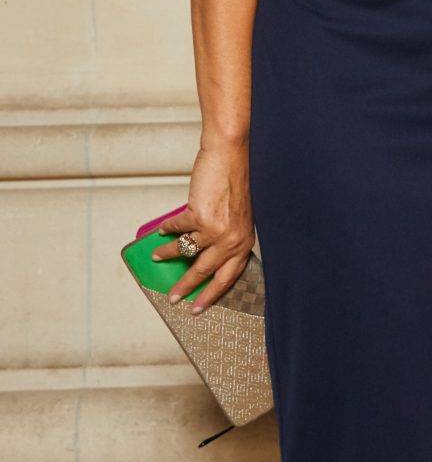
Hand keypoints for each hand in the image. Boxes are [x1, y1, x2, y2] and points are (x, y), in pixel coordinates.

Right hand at [152, 139, 255, 313]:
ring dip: (168, 255)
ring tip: (156, 257)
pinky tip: (159, 232)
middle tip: (174, 298)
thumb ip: (225, 235)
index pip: (229, 276)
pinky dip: (165, 230)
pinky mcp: (199, 216)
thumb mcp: (238, 215)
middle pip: (206, 272)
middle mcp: (232, 239)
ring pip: (185, 251)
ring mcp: (216, 229)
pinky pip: (176, 229)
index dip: (213, 294)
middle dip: (187, 287)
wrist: (231, 155)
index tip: (199, 307)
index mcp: (244, 241)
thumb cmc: (236, 181)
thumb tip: (201, 252)